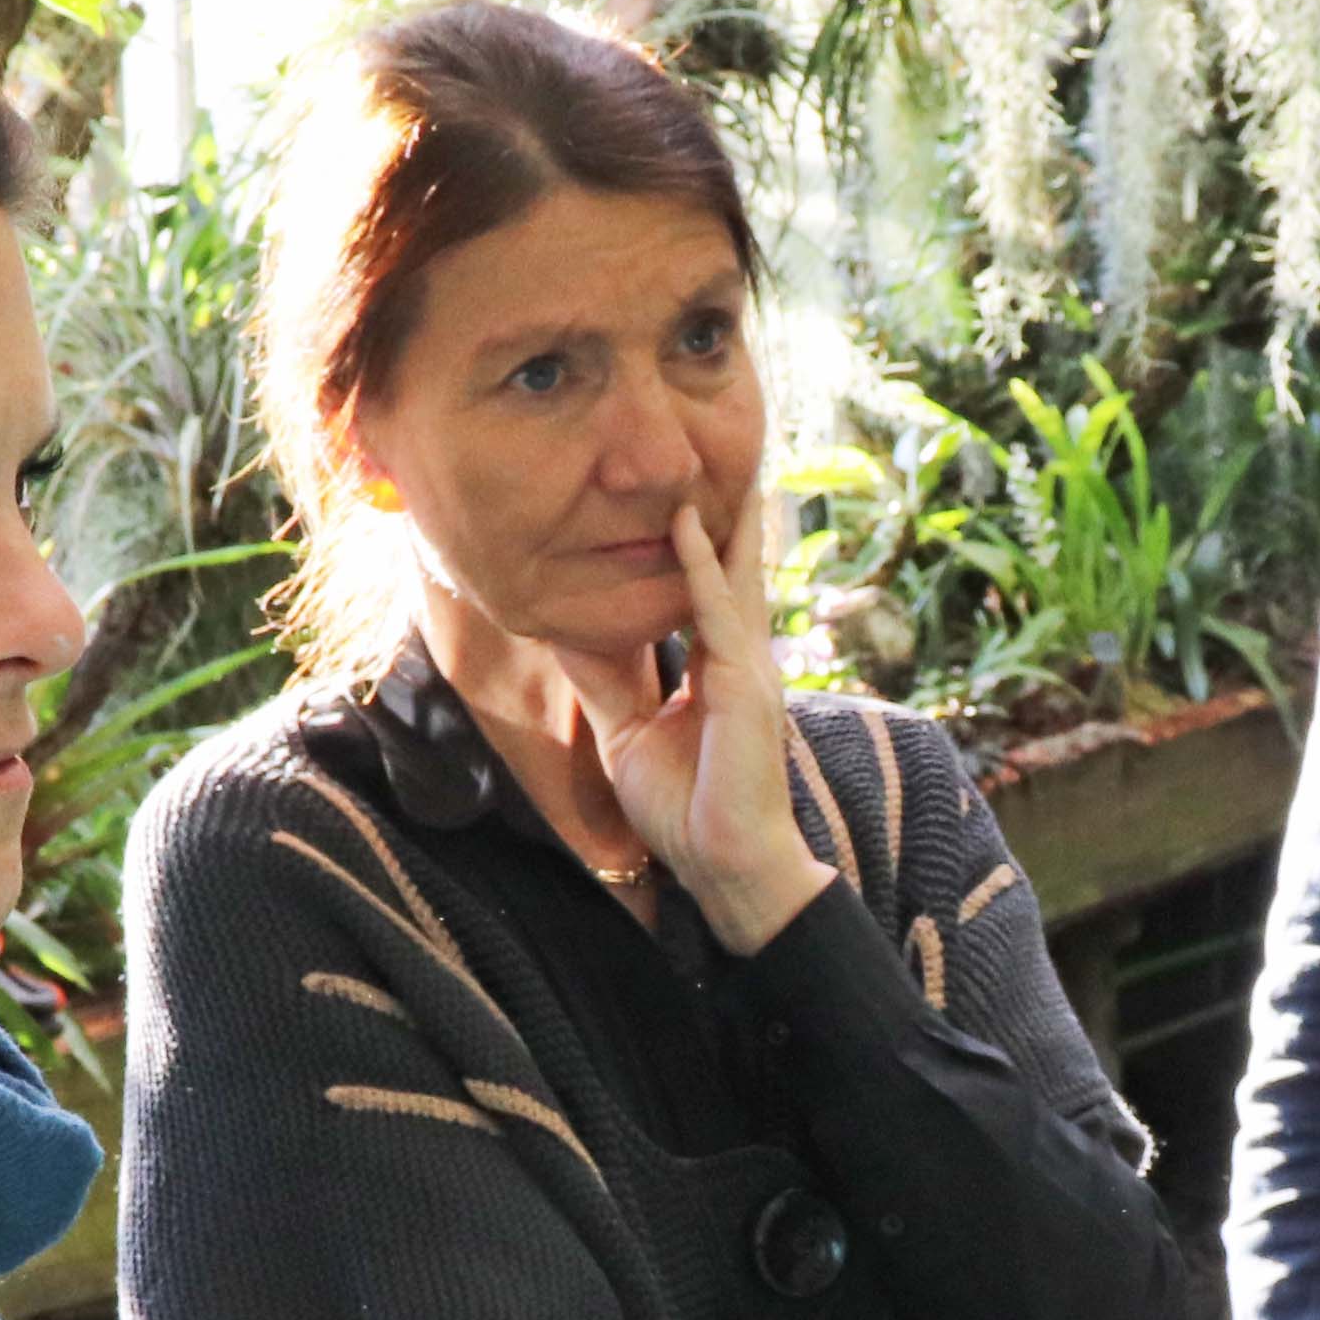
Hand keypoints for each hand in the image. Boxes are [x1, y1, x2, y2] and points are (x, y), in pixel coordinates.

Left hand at [571, 476, 828, 955]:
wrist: (726, 866)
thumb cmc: (688, 811)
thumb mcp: (628, 734)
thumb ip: (606, 681)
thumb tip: (569, 631)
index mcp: (720, 671)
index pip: (710, 594)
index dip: (702, 546)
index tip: (685, 497)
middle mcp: (741, 660)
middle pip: (736, 571)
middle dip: (734, 515)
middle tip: (729, 454)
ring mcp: (749, 669)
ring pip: (735, 578)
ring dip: (728, 518)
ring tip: (724, 462)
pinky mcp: (744, 686)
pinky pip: (719, 612)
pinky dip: (703, 566)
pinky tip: (688, 525)